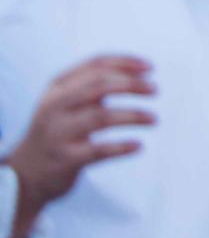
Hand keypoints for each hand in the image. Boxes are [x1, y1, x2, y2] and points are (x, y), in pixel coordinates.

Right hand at [5, 57, 153, 237]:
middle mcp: (54, 107)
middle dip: (131, 85)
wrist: (24, 174)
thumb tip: (140, 73)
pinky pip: (99, 150)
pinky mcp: (64, 160)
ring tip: (153, 118)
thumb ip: (94, 85)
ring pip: (101, 117)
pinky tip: (138, 146)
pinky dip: (121, 147)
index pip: (95, 66)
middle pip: (99, 86)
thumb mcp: (66, 102)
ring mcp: (58, 134)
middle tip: (155, 89)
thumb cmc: (57, 131)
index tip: (150, 68)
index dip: (125, 63)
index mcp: (57, 88)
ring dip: (133, 115)